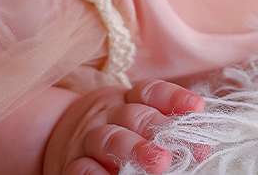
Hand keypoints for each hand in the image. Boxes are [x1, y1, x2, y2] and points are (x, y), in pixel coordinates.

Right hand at [45, 79, 209, 174]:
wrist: (54, 132)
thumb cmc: (110, 129)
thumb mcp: (134, 120)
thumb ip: (165, 130)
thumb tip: (202, 149)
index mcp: (127, 100)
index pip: (150, 91)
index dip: (174, 98)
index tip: (197, 107)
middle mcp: (108, 115)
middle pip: (134, 116)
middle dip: (158, 129)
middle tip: (176, 146)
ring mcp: (88, 137)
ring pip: (109, 139)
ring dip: (134, 150)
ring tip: (158, 163)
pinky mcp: (71, 162)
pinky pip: (83, 167)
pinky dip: (97, 174)